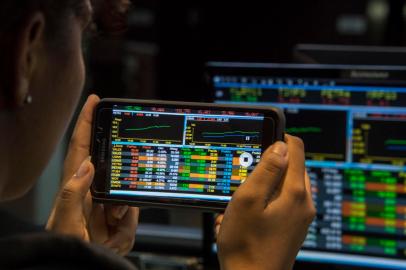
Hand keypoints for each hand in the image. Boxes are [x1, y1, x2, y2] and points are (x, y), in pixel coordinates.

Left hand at [46, 95, 138, 255]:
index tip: (95, 101)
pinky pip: (133, 209)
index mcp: (75, 183)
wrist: (86, 264)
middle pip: (112, 164)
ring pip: (127, 189)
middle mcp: (92, 188)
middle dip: (119, 173)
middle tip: (114, 197)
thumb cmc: (67, 245)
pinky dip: (128, 221)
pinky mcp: (121, 212)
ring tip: (110, 225)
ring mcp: (108, 200)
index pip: (81, 145)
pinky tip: (115, 231)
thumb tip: (87, 165)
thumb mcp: (66, 223)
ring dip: (123, 210)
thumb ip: (73, 194)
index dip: (86, 121)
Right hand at [216, 135, 315, 269]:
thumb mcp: (248, 199)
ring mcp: (300, 217)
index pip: (296, 149)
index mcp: (295, 193)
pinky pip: (282, 203)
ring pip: (284, 186)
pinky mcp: (293, 227)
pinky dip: (265, 202)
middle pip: (291, 167)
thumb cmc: (247, 244)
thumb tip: (281, 146)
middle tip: (246, 178)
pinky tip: (246, 217)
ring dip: (263, 187)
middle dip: (268, 167)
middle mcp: (303, 204)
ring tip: (242, 203)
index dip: (280, 137)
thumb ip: (266, 169)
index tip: (265, 136)